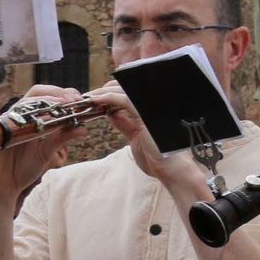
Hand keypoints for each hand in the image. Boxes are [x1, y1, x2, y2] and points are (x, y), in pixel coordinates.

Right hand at [0, 86, 81, 197]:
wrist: (4, 185)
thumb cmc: (23, 167)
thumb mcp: (47, 151)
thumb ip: (63, 138)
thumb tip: (83, 129)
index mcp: (32, 118)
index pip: (47, 97)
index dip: (62, 94)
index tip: (80, 99)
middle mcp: (19, 117)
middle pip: (36, 93)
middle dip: (56, 93)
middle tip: (73, 100)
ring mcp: (8, 122)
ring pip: (24, 102)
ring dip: (45, 101)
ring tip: (62, 106)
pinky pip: (11, 118)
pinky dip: (27, 116)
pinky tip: (41, 120)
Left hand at [86, 82, 203, 194]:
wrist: (171, 169)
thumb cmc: (157, 158)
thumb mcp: (135, 138)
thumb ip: (125, 124)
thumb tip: (111, 114)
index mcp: (148, 112)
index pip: (127, 95)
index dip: (110, 94)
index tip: (94, 100)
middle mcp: (150, 108)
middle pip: (124, 89)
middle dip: (104, 91)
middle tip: (87, 98)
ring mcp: (150, 109)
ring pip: (123, 91)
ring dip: (102, 93)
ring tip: (88, 98)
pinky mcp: (146, 114)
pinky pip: (124, 100)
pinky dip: (108, 98)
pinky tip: (96, 101)